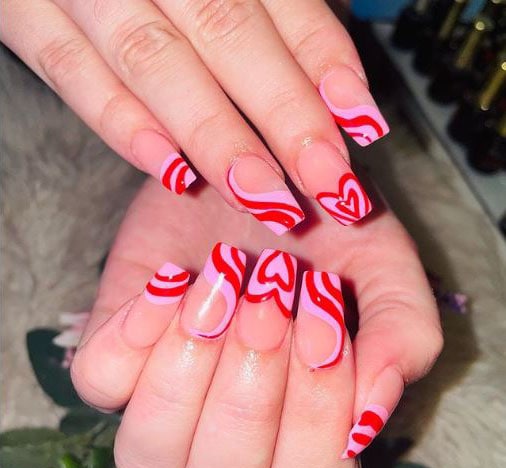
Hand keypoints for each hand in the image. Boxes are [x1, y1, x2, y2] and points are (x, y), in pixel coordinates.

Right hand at [3, 0, 387, 234]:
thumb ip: (269, 14)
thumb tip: (332, 87)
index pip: (283, 2)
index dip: (326, 65)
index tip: (363, 126)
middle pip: (231, 35)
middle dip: (286, 117)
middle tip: (331, 186)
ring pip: (157, 62)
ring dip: (217, 138)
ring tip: (268, 198)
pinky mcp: (22, 11)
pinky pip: (71, 72)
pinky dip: (122, 124)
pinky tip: (172, 173)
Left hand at [71, 179, 441, 467]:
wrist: (263, 169)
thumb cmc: (330, 231)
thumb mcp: (387, 273)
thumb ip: (400, 342)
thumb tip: (367, 423)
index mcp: (303, 441)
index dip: (315, 420)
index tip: (322, 323)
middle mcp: (229, 441)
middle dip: (251, 389)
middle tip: (271, 294)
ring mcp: (163, 405)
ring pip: (149, 455)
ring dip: (190, 368)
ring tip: (223, 280)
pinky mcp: (112, 357)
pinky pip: (98, 384)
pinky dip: (134, 336)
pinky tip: (171, 281)